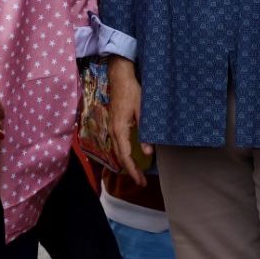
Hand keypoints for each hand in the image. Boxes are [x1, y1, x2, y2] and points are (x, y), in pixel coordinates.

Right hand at [107, 56, 149, 186]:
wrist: (119, 76)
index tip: (140, 181)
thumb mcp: (142, 111)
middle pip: (120, 156)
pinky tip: (130, 156)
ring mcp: (112, 127)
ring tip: (137, 173)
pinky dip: (123, 154)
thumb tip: (148, 153)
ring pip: (117, 151)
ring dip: (126, 163)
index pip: (125, 156)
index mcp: (119, 129)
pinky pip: (117, 144)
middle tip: (141, 181)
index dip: (132, 170)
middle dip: (130, 170)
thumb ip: (144, 132)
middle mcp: (113, 130)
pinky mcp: (114, 123)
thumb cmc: (132, 91)